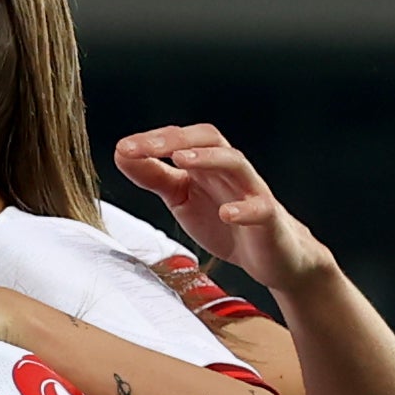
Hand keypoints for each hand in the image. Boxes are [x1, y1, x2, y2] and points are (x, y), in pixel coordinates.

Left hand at [113, 124, 332, 288]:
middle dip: (177, 139)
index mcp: (206, 164)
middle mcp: (228, 171)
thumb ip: (154, 175)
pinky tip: (227, 213)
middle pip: (209, 140)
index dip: (153, 140)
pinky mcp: (269, 218)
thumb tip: (122, 153)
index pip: (181, 139)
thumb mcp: (181, 197)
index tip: (123, 148)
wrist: (271, 255)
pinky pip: (260, 208)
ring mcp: (251, 192)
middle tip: (146, 146)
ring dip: (210, 159)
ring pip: (236, 163)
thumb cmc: (225, 222)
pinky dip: (244, 209)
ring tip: (183, 160)